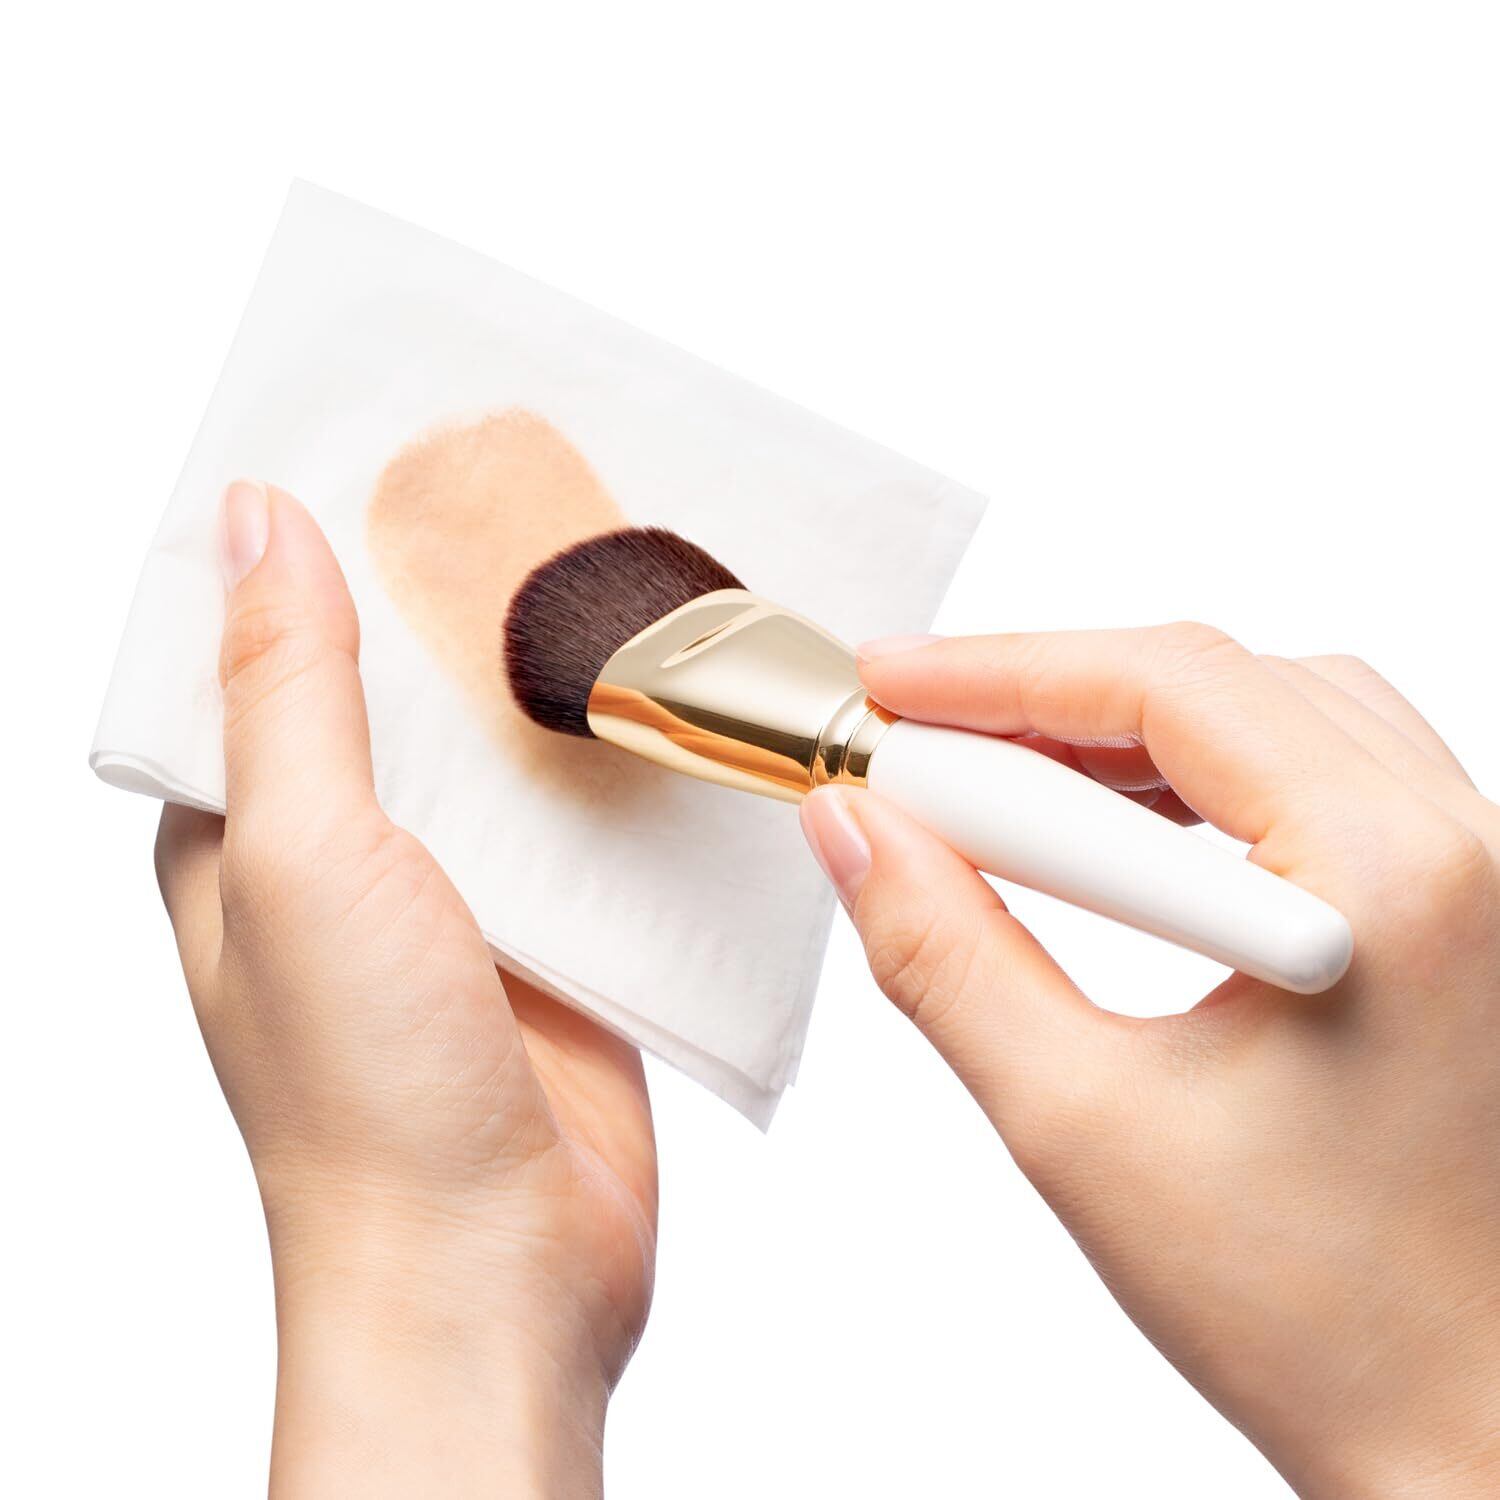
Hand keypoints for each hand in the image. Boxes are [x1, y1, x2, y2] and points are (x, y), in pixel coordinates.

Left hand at [155, 481, 655, 1498]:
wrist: (497, 1267)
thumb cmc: (366, 1092)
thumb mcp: (302, 859)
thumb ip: (286, 690)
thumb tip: (252, 520)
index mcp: (248, 832)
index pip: (256, 654)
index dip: (304, 551)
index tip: (372, 448)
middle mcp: (351, 854)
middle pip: (398, 688)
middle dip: (450, 597)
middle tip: (520, 479)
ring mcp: (462, 896)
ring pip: (502, 748)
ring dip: (544, 675)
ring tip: (607, 560)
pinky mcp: (561, 935)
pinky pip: (587, 820)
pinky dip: (618, 761)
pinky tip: (665, 695)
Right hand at [802, 626, 1499, 1498]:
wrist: (1472, 1434)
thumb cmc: (1323, 1319)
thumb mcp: (1080, 1124)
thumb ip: (943, 953)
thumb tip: (855, 830)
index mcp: (1390, 879)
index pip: (1164, 687)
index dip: (997, 670)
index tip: (886, 690)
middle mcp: (1460, 848)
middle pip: (1219, 679)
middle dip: (1045, 695)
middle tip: (916, 735)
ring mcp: (1476, 875)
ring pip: (1271, 714)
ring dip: (1119, 731)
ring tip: (996, 780)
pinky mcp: (1457, 910)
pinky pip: (1315, 778)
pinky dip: (1192, 778)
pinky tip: (1106, 828)